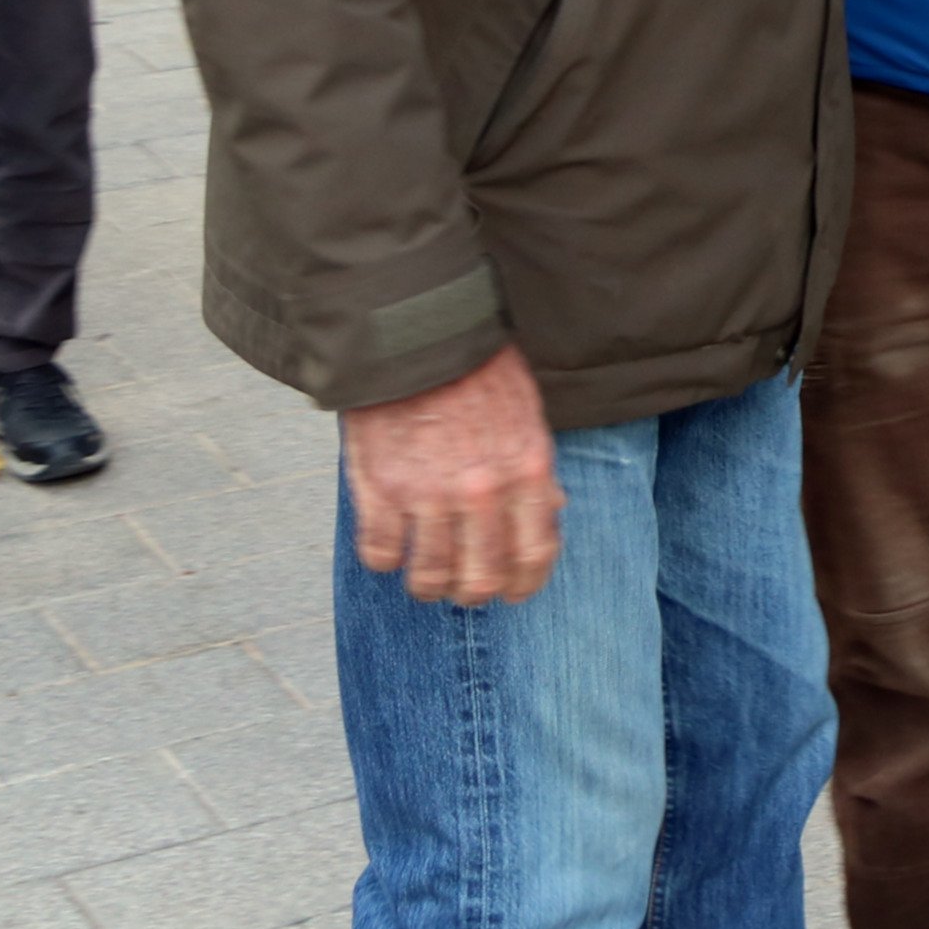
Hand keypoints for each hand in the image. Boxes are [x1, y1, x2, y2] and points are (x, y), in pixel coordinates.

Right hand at [343, 341, 561, 604]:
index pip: (534, 556)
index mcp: (526, 471)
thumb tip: (549, 515)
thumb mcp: (528, 415)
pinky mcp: (379, 489)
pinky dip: (383, 558)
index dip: (523, 585)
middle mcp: (481, 491)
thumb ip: (536, 472)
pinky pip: (379, 555)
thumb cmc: (478, 371)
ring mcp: (427, 494)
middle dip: (471, 593)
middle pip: (478, 581)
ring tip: (423, 574)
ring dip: (426, 585)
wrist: (417, 334)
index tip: (511, 592)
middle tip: (461, 586)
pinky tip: (389, 544)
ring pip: (427, 578)